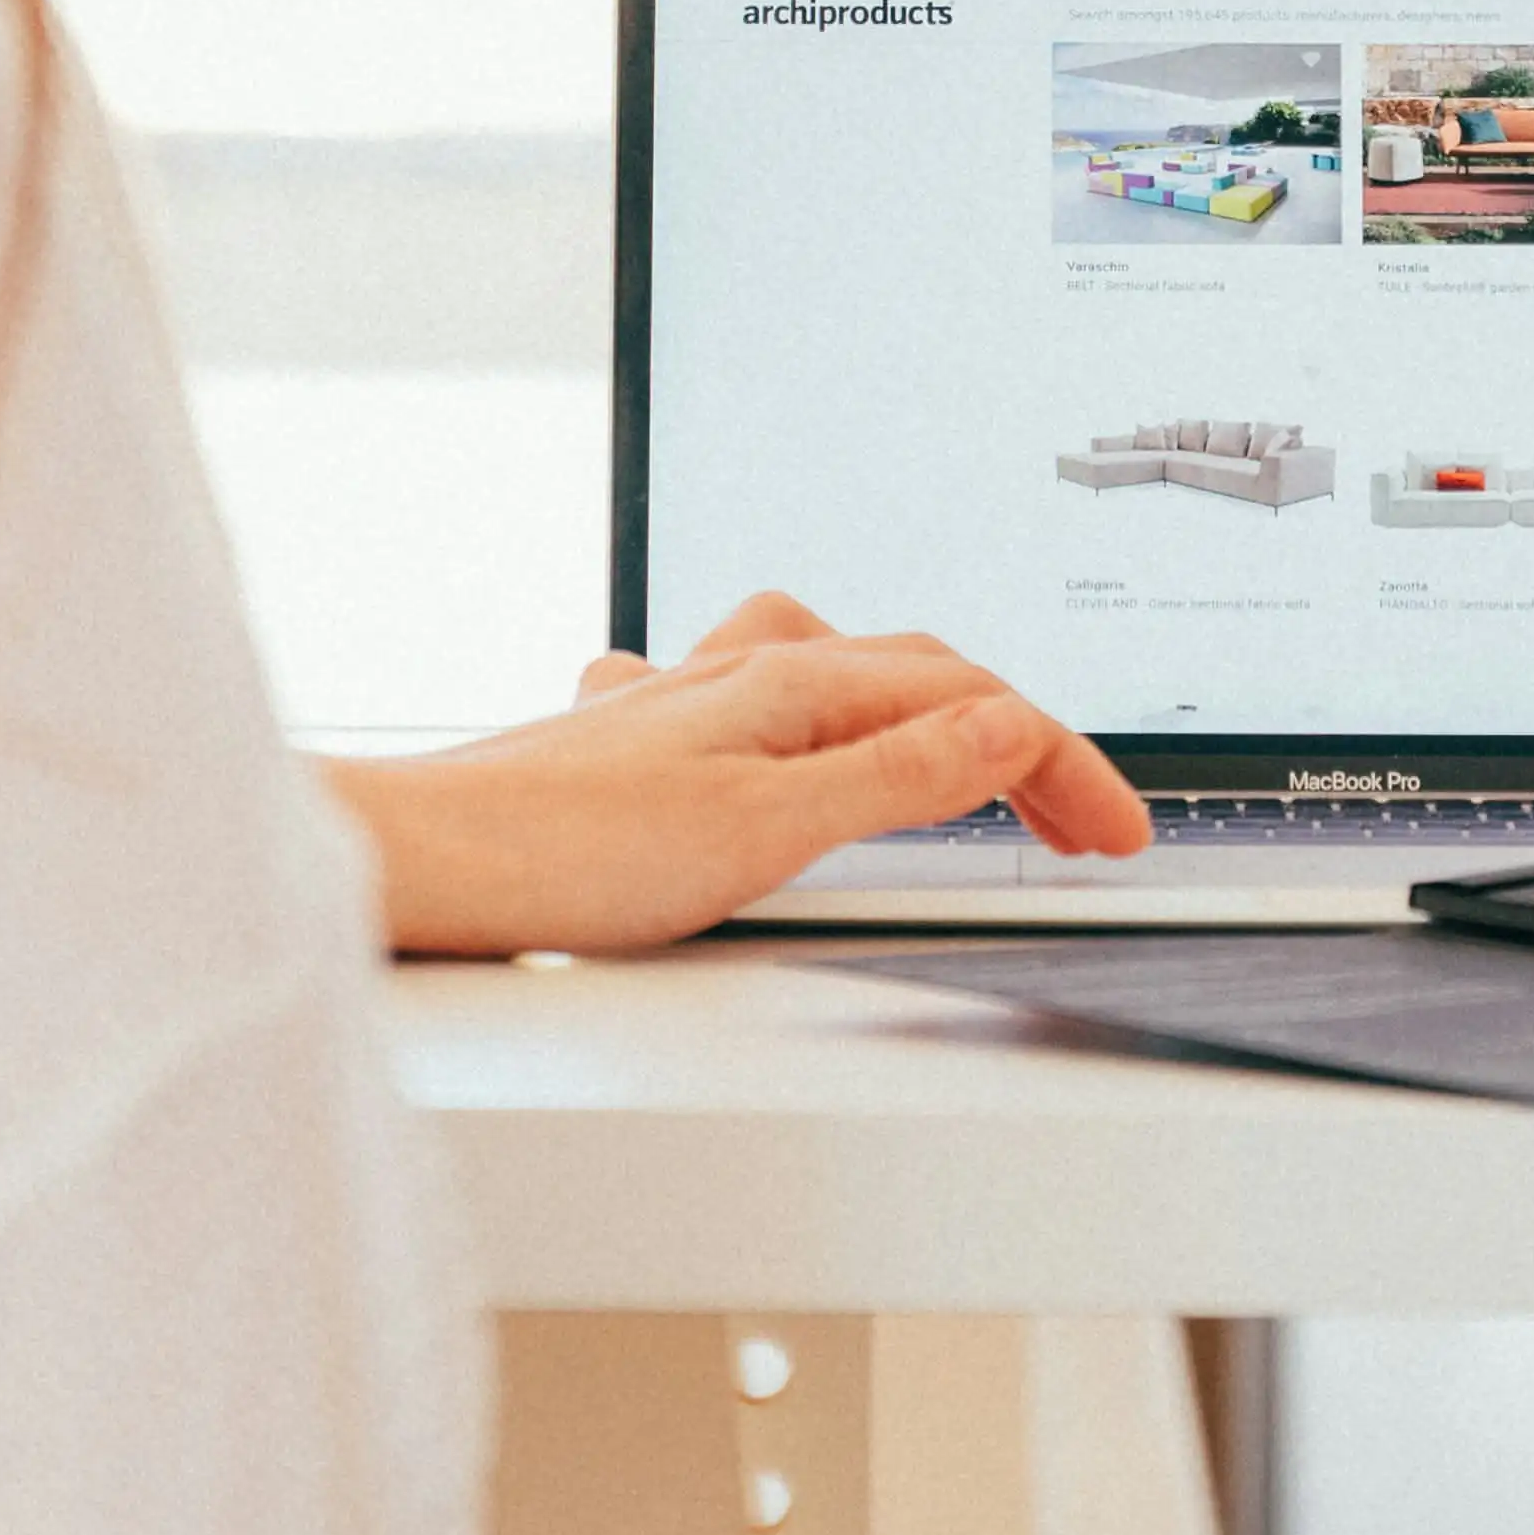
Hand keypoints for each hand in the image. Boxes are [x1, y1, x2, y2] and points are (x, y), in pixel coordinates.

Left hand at [327, 592, 1151, 956]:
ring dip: (920, 710)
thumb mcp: (766, 829)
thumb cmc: (561, 852)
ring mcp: (683, 703)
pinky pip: (752, 701)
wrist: (416, 863)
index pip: (970, 704)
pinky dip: (814, 723)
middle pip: (916, 676)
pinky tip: (783, 748)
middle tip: (1077, 822)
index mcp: (787, 683)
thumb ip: (895, 777)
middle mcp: (736, 672)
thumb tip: (1012, 726)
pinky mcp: (634, 746)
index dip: (1061, 767)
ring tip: (966, 760)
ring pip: (834, 671)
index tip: (1117, 835)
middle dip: (1014, 739)